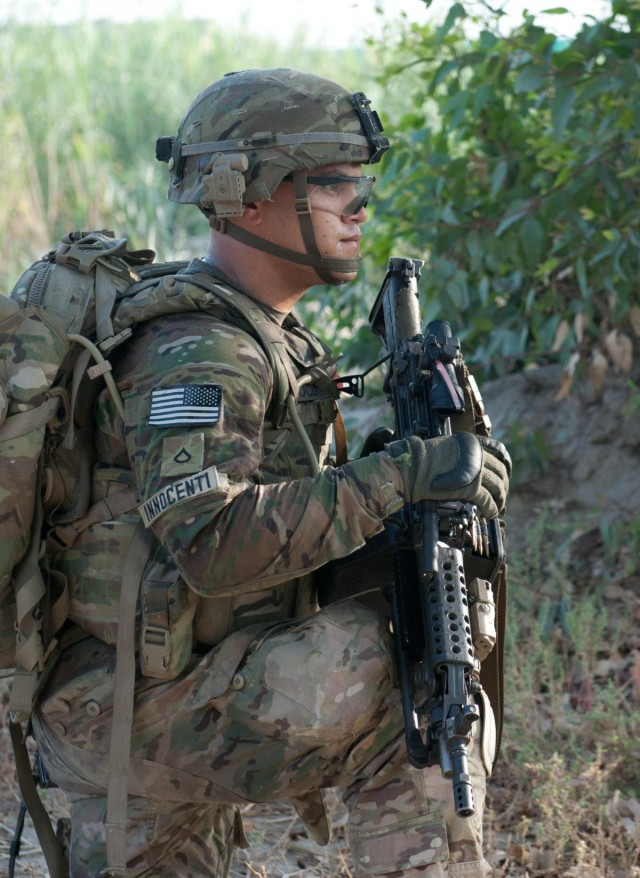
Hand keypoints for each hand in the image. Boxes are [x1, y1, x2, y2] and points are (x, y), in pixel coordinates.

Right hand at [386, 433, 510, 518]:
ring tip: (497, 506)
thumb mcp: (446, 447)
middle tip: (500, 494)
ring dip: (499, 498)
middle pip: (500, 471)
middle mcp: (477, 454)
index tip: (506, 471)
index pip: (498, 449)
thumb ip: (460, 455)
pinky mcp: (472, 488)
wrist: (413, 467)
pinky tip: (489, 513)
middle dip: (502, 484)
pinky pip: (488, 501)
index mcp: (471, 442)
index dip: (505, 462)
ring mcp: (476, 471)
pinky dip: (491, 508)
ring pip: (497, 487)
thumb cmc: (421, 459)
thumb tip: (467, 468)